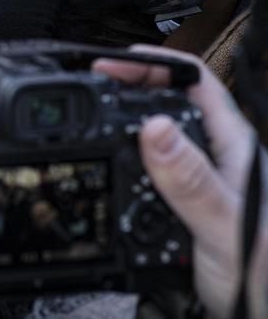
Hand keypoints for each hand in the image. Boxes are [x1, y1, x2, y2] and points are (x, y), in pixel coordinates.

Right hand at [94, 47, 267, 318]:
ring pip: (154, 129)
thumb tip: (155, 125)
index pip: (193, 79)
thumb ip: (190, 179)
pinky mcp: (180, 201)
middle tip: (88, 82)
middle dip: (127, 81)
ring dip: (121, 115)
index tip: (111, 63)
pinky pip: (145, 164)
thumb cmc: (267, 277)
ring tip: (89, 111)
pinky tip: (104, 160)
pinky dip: (119, 153)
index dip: (152, 61)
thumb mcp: (225, 225)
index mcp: (232, 145)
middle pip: (168, 96)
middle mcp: (215, 154)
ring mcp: (197, 177)